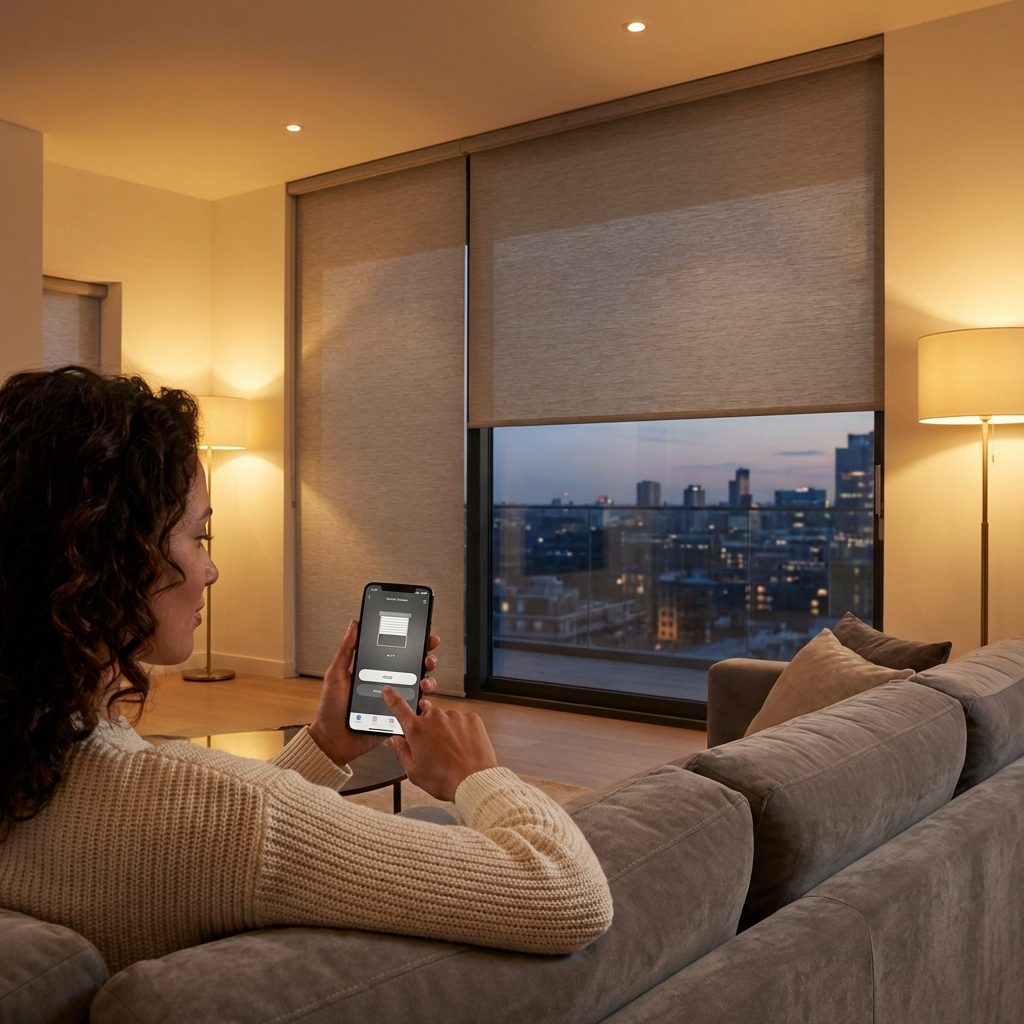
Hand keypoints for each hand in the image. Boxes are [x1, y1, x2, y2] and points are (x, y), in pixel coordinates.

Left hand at [308, 620, 440, 767]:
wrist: (333, 740)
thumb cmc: (331, 709)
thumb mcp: (336, 675)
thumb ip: (346, 650)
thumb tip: (354, 625)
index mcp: (375, 671)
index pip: (398, 652)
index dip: (413, 643)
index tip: (423, 635)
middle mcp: (387, 684)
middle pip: (414, 667)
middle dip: (427, 659)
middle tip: (428, 657)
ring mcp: (394, 700)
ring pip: (419, 686)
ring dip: (428, 680)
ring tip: (424, 681)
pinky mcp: (397, 717)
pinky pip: (415, 709)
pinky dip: (423, 704)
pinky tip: (422, 700)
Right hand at [382, 687, 497, 801]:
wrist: (473, 781)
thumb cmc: (444, 779)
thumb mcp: (414, 771)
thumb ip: (401, 752)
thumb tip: (394, 740)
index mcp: (417, 730)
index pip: (399, 707)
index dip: (392, 697)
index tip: (388, 690)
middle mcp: (434, 718)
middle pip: (426, 717)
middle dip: (428, 730)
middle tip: (435, 749)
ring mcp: (454, 716)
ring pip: (445, 719)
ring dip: (446, 730)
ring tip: (452, 752)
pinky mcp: (471, 718)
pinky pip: (462, 721)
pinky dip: (461, 731)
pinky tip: (462, 747)